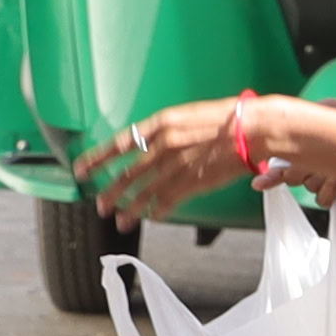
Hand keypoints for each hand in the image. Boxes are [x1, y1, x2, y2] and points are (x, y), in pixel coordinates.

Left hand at [90, 95, 258, 225]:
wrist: (254, 128)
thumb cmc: (227, 118)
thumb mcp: (187, 115)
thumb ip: (165, 131)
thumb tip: (150, 143)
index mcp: (160, 124)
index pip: (118, 144)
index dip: (96, 159)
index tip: (81, 170)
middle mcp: (163, 146)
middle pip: (127, 174)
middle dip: (110, 192)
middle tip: (100, 205)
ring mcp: (177, 166)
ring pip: (144, 193)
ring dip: (129, 209)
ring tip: (119, 220)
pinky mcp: (193, 183)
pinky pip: (167, 201)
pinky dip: (156, 211)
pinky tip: (150, 217)